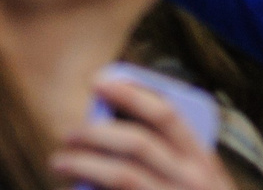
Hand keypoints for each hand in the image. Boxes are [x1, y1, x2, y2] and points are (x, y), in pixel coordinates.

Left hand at [52, 73, 235, 189]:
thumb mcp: (200, 181)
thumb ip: (171, 157)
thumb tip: (113, 130)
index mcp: (202, 161)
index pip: (166, 115)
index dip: (131, 94)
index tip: (99, 83)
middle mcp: (191, 181)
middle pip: (138, 144)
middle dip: (97, 133)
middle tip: (69, 133)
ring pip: (123, 177)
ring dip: (85, 164)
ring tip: (60, 162)